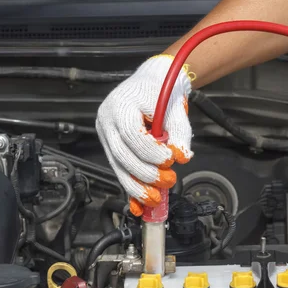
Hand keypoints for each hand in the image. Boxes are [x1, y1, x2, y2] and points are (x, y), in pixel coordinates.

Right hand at [96, 55, 192, 215]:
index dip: (150, 151)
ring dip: (136, 186)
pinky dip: (130, 187)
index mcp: (121, 104)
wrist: (152, 82)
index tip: (169, 160)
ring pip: (118, 166)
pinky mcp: (110, 146)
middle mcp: (107, 119)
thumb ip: (179, 133)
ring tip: (154, 199)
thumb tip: (181, 157)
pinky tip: (137, 205)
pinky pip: (119, 169)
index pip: (131, 133)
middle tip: (167, 181)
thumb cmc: (162, 92)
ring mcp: (106, 134)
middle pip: (122, 154)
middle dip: (145, 174)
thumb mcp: (175, 109)